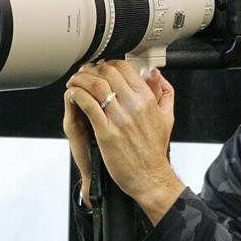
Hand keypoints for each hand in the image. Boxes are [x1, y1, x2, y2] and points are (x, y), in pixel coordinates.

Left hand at [62, 60, 185, 222]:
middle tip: (83, 74)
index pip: (124, 68)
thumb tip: (156, 74)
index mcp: (147, 100)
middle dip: (91, 70)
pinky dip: (77, 96)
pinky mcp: (106, 132)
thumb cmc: (155, 150)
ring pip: (95, 86)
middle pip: (107, 73)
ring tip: (74, 83)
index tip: (100, 69)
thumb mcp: (167, 117)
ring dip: (80, 80)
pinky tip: (73, 95)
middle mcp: (133, 105)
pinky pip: (87, 105)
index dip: (108, 64)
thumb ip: (164, 93)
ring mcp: (119, 118)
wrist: (149, 176)